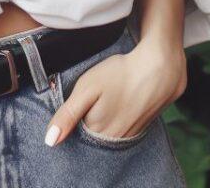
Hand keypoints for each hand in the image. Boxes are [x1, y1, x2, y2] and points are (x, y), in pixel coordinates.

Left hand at [44, 37, 186, 145]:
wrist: (159, 67)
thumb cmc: (120, 74)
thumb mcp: (87, 88)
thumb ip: (68, 115)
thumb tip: (50, 141)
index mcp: (98, 133)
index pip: (77, 134)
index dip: (74, 118)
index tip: (81, 101)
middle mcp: (115, 140)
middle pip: (93, 135)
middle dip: (89, 119)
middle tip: (97, 95)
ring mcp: (131, 134)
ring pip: (109, 132)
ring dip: (105, 119)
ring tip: (110, 96)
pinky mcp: (143, 126)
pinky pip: (124, 127)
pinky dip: (119, 116)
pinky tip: (121, 100)